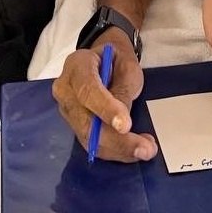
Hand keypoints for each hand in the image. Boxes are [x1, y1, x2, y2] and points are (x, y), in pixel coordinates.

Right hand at [52, 30, 157, 162]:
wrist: (103, 62)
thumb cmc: (116, 61)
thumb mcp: (127, 67)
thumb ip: (123, 91)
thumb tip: (121, 123)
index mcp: (77, 65)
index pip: (87, 90)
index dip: (105, 109)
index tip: (126, 125)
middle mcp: (65, 90)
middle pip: (85, 122)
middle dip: (117, 140)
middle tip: (145, 149)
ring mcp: (67, 110)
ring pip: (89, 139)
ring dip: (119, 150)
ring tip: (146, 150)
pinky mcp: (74, 126)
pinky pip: (92, 144)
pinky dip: (115, 151)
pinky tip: (135, 149)